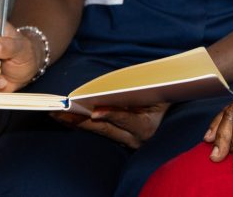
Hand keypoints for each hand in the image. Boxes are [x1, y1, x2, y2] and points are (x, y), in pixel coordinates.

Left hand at [49, 103, 168, 148]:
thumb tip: (111, 92)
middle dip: (81, 120)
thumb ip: (136, 92)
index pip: (126, 119)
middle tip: (60, 112)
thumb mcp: (155, 90)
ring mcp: (128, 142)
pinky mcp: (122, 140)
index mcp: (148, 127)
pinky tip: (69, 119)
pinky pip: (100, 132)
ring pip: (99, 132)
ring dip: (77, 123)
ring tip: (58, 115)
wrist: (174, 100)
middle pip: (105, 130)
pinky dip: (84, 124)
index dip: (111, 114)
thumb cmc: (164, 91)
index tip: (94, 112)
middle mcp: (137, 139)